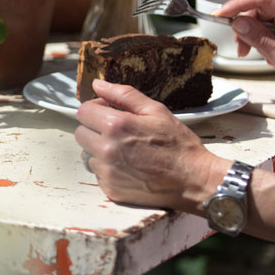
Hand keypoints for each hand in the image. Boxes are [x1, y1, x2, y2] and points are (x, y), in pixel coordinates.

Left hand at [74, 80, 225, 212]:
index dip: (96, 108)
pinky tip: (129, 166)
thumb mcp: (155, 111)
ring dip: (100, 150)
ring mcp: (107, 172)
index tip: (109, 111)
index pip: (83, 112)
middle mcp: (106, 150)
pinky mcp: (111, 190)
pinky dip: (108, 169)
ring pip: (87, 154)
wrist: (194, 180)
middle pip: (80, 133)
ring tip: (125, 150)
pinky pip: (98, 174)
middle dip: (95, 129)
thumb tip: (98, 84)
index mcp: (115, 126)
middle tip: (118, 131)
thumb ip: (123, 94)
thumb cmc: (178, 144)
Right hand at [213, 0, 274, 110]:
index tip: (219, 15)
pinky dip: (257, 39)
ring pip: (260, 19)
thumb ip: (259, 38)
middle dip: (242, 24)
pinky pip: (267, 29)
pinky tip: (258, 53)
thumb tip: (237, 22)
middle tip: (238, 47)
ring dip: (248, 33)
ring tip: (246, 53)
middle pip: (258, 8)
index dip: (237, 4)